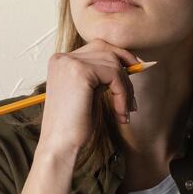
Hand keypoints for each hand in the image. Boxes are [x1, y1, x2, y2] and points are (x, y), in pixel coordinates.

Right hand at [37, 39, 140, 153]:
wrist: (59, 146)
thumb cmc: (74, 125)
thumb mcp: (89, 93)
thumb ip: (102, 75)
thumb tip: (131, 63)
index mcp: (61, 61)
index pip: (97, 47)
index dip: (119, 60)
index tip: (132, 78)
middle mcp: (63, 58)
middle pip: (107, 50)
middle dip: (126, 71)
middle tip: (132, 98)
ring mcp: (70, 63)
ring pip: (114, 63)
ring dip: (126, 89)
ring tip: (125, 111)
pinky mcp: (80, 72)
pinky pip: (115, 75)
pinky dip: (123, 94)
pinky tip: (120, 113)